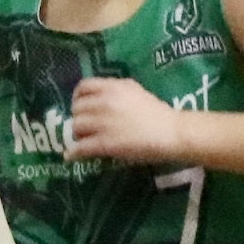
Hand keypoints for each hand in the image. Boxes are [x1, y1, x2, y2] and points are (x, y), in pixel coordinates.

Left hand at [62, 76, 184, 165]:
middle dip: (79, 118)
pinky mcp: (105, 143)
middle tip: (85, 127)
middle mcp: (104, 102)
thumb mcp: (135, 91)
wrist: (171, 132)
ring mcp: (103, 123)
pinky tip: (71, 156)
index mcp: (113, 87)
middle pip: (77, 109)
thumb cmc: (157, 112)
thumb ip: (115, 90)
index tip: (81, 105)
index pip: (83, 87)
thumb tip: (99, 96)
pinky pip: (81, 147)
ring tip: (83, 140)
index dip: (78, 97)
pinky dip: (73, 152)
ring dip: (77, 134)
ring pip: (76, 127)